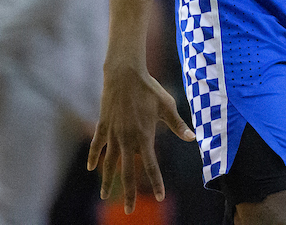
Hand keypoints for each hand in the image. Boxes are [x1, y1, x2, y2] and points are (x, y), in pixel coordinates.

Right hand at [87, 63, 193, 213]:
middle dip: (129, 193)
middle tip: (129, 211)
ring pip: (109, 163)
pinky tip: (91, 168)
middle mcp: (127, 139)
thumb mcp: (167, 105)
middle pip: (127, 172)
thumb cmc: (149, 89)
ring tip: (105, 196)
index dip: (156, 182)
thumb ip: (178, 124)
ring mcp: (113, 133)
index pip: (151, 166)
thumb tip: (193, 138)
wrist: (125, 74)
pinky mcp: (103, 125)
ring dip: (108, 180)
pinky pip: (97, 145)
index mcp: (144, 136)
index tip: (160, 197)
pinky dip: (94, 156)